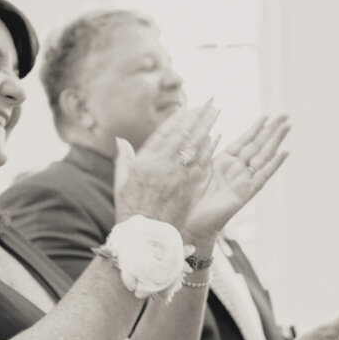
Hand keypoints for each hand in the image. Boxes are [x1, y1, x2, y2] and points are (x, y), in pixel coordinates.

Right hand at [114, 102, 219, 230]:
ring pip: (196, 146)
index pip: (164, 133)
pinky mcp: (191, 188)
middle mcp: (163, 166)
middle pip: (184, 135)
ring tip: (216, 113)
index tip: (187, 107)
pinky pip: (203, 164)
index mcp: (145, 162)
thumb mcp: (121, 181)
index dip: (177, 118)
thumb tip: (121, 140)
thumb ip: (123, 158)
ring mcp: (179, 177)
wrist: (145, 236)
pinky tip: (217, 138)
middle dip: (197, 117)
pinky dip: (210, 149)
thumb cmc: (130, 209)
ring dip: (207, 127)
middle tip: (209, 103)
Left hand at [183, 116, 289, 239]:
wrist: (189, 221)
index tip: (267, 115)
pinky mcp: (245, 193)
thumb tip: (208, 129)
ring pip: (263, 156)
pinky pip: (262, 177)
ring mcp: (242, 180)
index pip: (244, 140)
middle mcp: (236, 169)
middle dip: (271, 130)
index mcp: (224, 161)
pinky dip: (274, 165)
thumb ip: (204, 149)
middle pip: (257, 145)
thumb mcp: (195, 167)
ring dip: (276, 141)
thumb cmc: (189, 196)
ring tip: (288, 127)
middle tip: (285, 115)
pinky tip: (285, 152)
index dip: (255, 128)